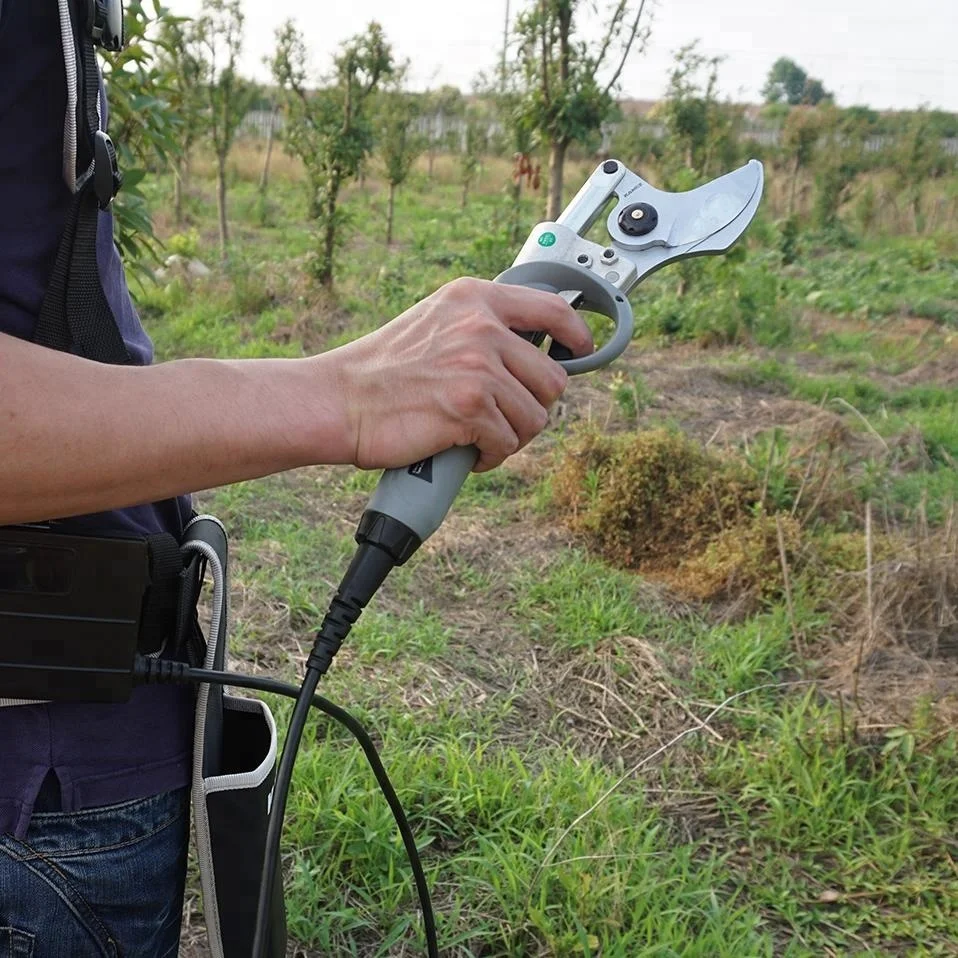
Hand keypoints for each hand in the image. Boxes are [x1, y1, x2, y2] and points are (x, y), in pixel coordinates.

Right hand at [329, 277, 592, 471]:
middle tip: (500, 418)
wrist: (339, 401)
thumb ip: (481, 327)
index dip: (577, 335)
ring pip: (535, 418)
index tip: (581, 351)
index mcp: (474, 298)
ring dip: (510, 437)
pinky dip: (491, 457)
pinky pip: (508, 444)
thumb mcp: (436, 324)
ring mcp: (477, 366)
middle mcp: (481, 326)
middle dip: (531, 407)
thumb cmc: (382, 370)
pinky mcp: (470, 407)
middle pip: (552, 379)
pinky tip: (465, 451)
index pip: (552, 309)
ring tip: (476, 436)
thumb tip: (533, 353)